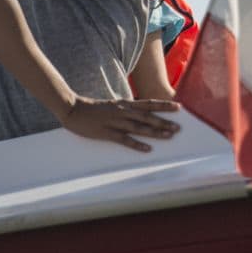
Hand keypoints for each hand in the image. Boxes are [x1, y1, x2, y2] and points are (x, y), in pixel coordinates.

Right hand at [59, 95, 179, 151]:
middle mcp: (123, 112)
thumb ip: (126, 109)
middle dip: (164, 122)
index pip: (148, 104)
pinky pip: (124, 139)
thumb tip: (140, 113)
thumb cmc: (93, 109)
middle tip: (178, 128)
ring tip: (168, 136)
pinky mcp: (107, 133)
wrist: (73, 109)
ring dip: (155, 132)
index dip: (164, 105)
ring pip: (139, 127)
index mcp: (124, 104)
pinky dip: (137, 144)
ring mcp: (115, 122)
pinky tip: (147, 149)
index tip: (178, 107)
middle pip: (147, 117)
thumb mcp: (113, 105)